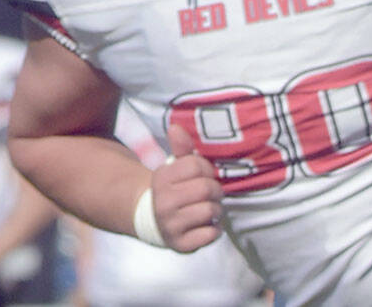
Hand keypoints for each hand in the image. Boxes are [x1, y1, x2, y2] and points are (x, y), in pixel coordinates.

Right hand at [150, 123, 223, 251]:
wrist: (154, 220)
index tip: (202, 175)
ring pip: (210, 211)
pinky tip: (206, 225)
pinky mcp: (180, 244)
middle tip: (210, 194)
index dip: (206, 169)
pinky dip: (214, 230)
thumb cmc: (174, 188)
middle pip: (206, 188)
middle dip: (215, 190)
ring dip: (216, 210)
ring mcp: (170, 225)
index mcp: (162, 178)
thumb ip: (181, 147)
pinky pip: (210, 234)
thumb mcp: (175, 166)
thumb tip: (175, 127)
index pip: (197, 165)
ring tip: (208, 209)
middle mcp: (163, 202)